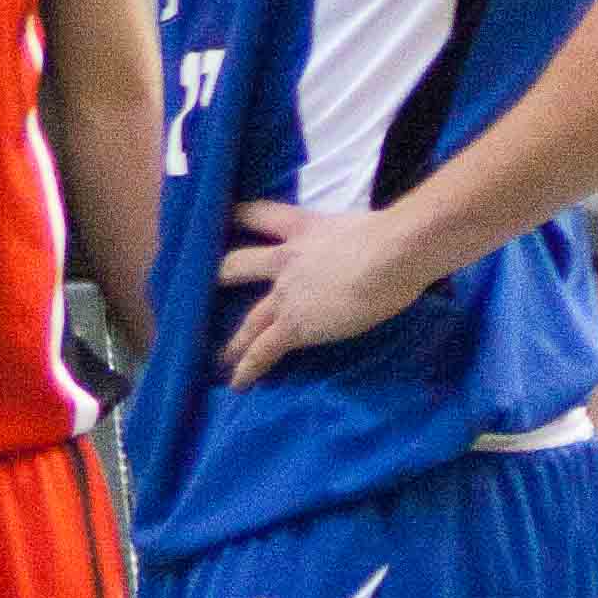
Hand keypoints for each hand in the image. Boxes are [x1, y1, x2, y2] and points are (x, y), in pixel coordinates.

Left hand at [215, 200, 421, 386]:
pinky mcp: (293, 326)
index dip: (239, 215)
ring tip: (220, 358)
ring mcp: (285, 295)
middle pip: (236, 265)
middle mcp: (285, 259)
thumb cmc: (393, 237)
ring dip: (233, 341)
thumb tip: (385, 242)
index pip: (260, 214)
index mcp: (304, 227)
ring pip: (247, 320)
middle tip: (204, 290)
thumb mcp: (365, 226)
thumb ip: (358, 237)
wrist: (390, 255)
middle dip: (219, 279)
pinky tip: (239, 383)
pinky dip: (248, 369)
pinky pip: (262, 351)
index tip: (224, 218)